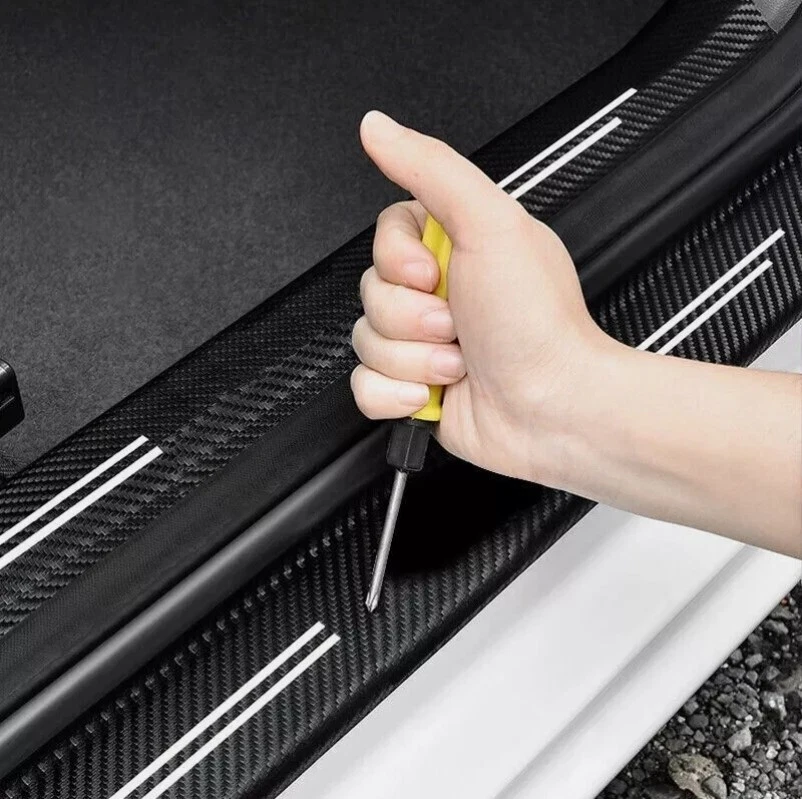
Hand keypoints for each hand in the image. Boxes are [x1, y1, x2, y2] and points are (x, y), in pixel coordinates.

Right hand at [351, 110, 610, 484]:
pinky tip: (433, 390)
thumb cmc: (539, 325)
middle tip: (456, 323)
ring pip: (365, 341)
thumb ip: (430, 168)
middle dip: (411, 316)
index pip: (384, 238)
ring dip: (412, 357)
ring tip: (459, 361)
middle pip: (370, 292)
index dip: (397, 260)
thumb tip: (379, 128)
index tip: (431, 273)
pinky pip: (365, 386)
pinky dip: (396, 394)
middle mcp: (439, 294)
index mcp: (457, 247)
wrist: (554, 409)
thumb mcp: (490, 224)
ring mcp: (424, 344)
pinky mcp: (415, 387)